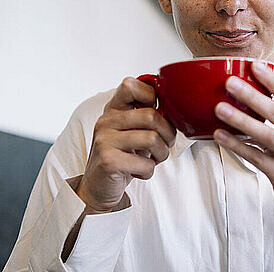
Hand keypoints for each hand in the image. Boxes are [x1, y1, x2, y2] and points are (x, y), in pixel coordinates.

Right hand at [77, 77, 175, 212]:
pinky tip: (140, 172)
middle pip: (152, 116)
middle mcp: (106, 121)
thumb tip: (174, 108)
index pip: (130, 85)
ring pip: (152, 139)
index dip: (152, 95)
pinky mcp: (108, 162)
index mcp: (113, 109)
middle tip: (164, 144)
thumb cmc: (123, 157)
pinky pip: (145, 164)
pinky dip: (149, 171)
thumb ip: (147, 116)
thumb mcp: (132, 131)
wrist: (99, 188)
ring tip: (154, 159)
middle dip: (168, 134)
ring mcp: (105, 140)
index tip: (158, 112)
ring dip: (161, 154)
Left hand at [213, 62, 273, 221]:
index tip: (253, 65)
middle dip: (253, 96)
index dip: (272, 80)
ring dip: (242, 121)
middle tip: (229, 82)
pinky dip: (238, 146)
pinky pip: (258, 159)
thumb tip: (250, 88)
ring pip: (268, 137)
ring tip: (220, 108)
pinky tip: (220, 136)